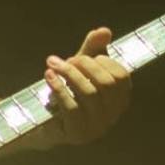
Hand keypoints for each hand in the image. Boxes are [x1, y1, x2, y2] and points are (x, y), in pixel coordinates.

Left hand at [44, 27, 131, 144]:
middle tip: (66, 59)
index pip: (121, 76)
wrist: (42, 120)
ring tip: (53, 64)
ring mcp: (97, 127)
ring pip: (89, 94)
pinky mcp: (78, 134)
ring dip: (69, 73)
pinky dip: (59, 87)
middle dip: (85, 65)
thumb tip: (104, 30)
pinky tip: (49, 75)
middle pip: (107, 84)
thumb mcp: (80, 67)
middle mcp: (112, 115)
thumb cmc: (67, 91)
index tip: (83, 55)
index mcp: (119, 99)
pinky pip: (72, 107)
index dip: (103, 61)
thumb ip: (93, 49)